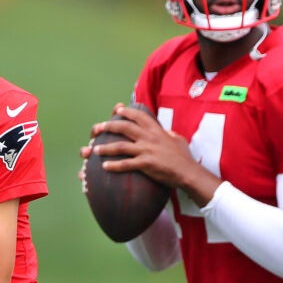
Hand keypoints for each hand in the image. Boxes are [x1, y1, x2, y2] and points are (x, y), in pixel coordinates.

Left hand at [84, 103, 220, 206]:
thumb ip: (168, 133)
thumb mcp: (177, 139)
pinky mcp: (146, 164)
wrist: (189, 172)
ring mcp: (147, 150)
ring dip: (105, 147)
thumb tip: (164, 130)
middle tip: (96, 128)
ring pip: (120, 146)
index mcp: (156, 130)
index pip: (138, 116)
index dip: (126, 111)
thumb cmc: (184, 157)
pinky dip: (114, 165)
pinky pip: (126, 164)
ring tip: (94, 150)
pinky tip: (104, 167)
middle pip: (124, 127)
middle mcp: (150, 137)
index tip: (116, 110)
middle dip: (108, 126)